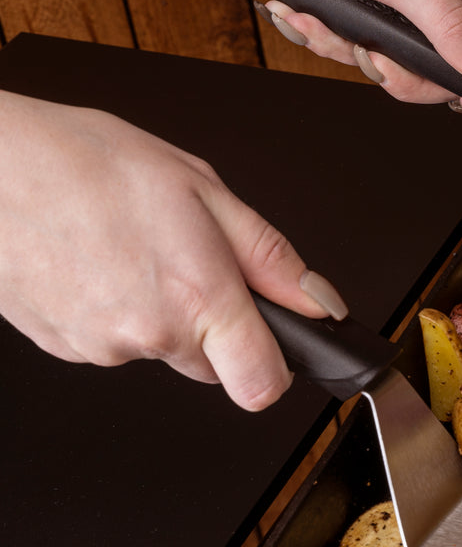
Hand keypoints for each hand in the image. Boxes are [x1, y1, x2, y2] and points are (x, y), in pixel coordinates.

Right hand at [0, 92, 346, 409]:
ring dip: (158, 311)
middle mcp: (148, 335)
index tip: (275, 342)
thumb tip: (317, 300)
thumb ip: (269, 257)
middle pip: (211, 364)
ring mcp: (98, 347)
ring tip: (129, 247)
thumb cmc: (85, 162)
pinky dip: (112, 309)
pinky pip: (109, 340)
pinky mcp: (59, 347)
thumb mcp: (203, 189)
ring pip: (157, 348)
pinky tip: (95, 260)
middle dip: (214, 325)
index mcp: (197, 297)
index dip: (277, 366)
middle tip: (186, 258)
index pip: (261, 384)